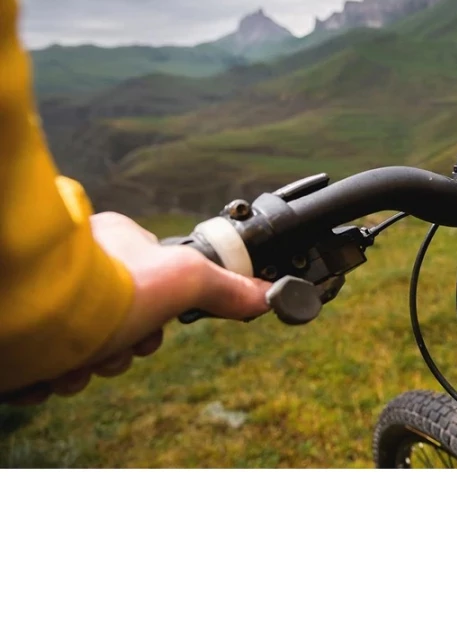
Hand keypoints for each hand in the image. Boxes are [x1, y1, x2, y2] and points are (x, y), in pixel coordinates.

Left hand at [2, 213, 270, 405]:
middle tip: (118, 348)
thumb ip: (226, 288)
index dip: (158, 318)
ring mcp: (46, 300)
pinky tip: (49, 370)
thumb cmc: (107, 288)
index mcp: (117, 244)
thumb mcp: (185, 281)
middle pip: (117, 322)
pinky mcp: (18, 332)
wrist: (34, 315)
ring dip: (84, 367)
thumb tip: (267, 295)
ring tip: (77, 362)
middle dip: (120, 349)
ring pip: (79, 347)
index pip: (152, 284)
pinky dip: (48, 376)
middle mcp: (79, 268)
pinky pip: (39, 362)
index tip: (154, 329)